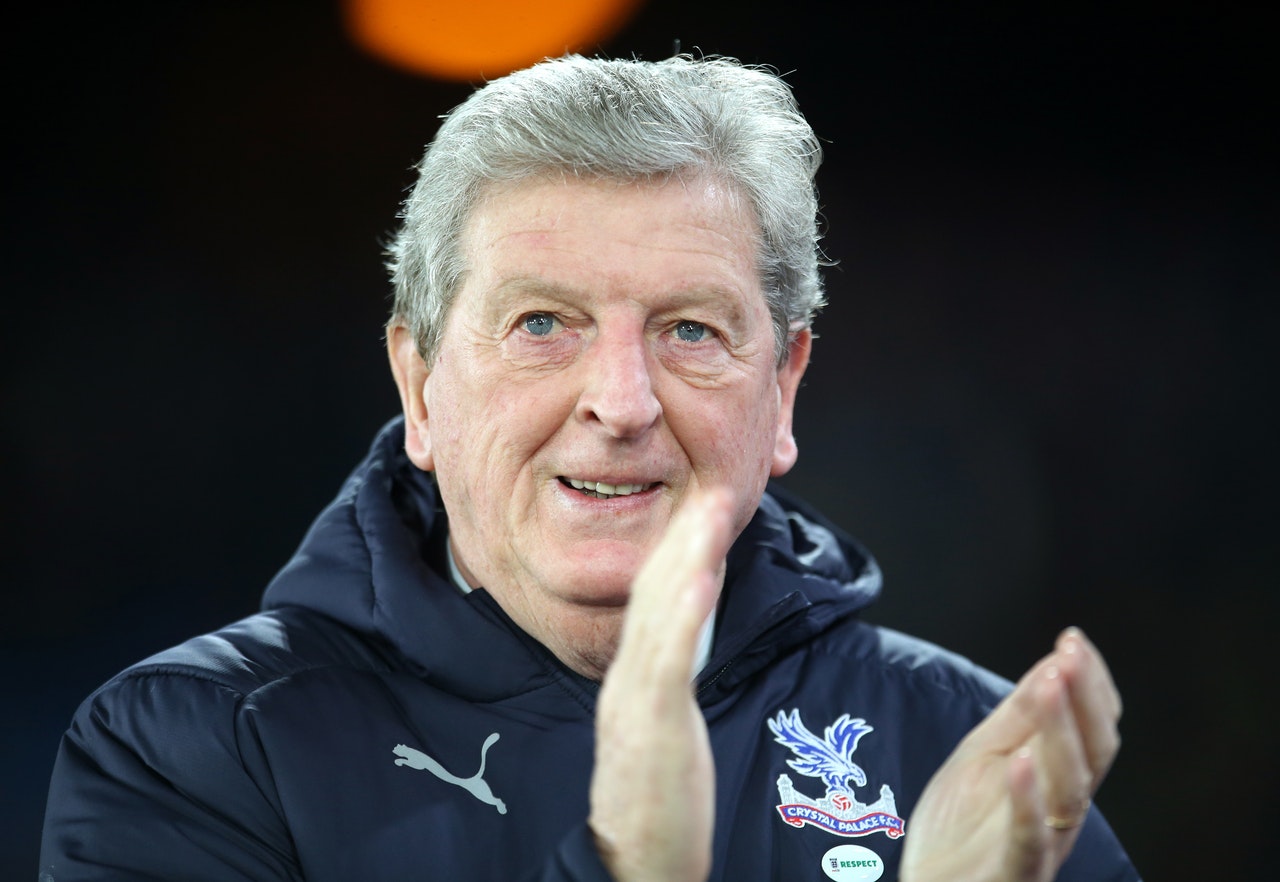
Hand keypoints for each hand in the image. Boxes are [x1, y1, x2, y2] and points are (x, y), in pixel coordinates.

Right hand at [588, 489, 733, 881]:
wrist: (630, 868)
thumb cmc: (655, 809)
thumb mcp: (660, 737)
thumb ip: (663, 691)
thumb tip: (679, 655)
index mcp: (635, 682)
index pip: (654, 602)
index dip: (678, 551)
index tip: (703, 507)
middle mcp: (629, 682)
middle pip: (654, 594)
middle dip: (686, 537)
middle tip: (715, 486)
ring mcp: (635, 703)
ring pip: (659, 616)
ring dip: (686, 557)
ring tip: (711, 511)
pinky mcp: (648, 731)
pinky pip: (665, 666)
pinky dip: (681, 618)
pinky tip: (697, 581)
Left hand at [900, 628, 1122, 881]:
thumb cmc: (959, 831)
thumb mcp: (983, 756)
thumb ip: (1019, 716)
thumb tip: (1053, 662)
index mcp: (1056, 780)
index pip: (1093, 728)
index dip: (1090, 684)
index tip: (1073, 639)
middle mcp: (1060, 811)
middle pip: (1092, 753)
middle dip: (1084, 699)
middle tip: (1071, 654)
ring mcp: (1041, 844)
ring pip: (1069, 789)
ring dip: (1062, 733)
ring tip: (1052, 685)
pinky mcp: (1012, 873)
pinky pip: (1028, 839)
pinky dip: (1028, 800)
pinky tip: (1022, 762)